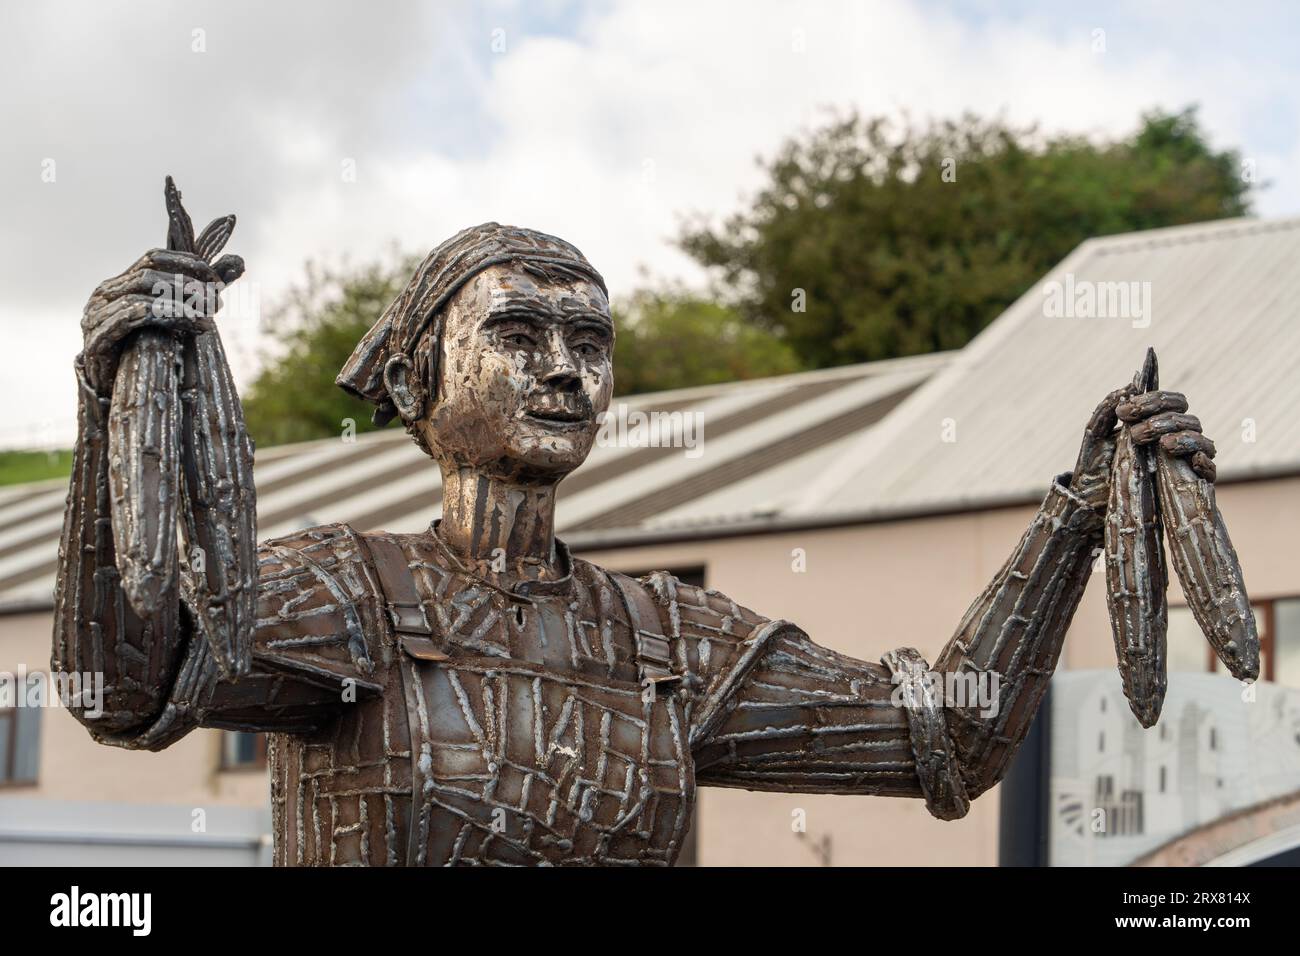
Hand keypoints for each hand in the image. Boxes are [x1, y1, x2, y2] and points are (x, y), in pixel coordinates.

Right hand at [79, 248, 244, 390]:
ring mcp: (97, 315)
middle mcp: (105, 294)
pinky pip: (135, 316)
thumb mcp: (173, 320)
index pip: (153, 258)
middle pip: (150, 274)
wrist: (111, 393)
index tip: (217, 280)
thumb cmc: (144, 354)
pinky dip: (169, 316)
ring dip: (182, 303)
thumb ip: (202, 292)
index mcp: (120, 284)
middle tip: (217, 302)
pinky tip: (195, 325)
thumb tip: (239, 261)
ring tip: (210, 317)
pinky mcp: (97, 338)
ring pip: (143, 292)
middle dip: (188, 285)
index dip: (187, 263)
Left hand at [1069, 385, 1217, 509]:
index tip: (1124, 412)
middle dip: (1163, 420)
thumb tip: (1127, 387)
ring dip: (1183, 437)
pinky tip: (1192, 460)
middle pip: (1186, 418)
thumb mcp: (1096, 439)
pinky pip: (1210, 468)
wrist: (1099, 506)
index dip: (1152, 401)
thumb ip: (1105, 412)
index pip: (1170, 402)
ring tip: (1163, 444)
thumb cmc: (1099, 469)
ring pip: (1200, 439)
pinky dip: (1203, 461)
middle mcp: (1176, 437)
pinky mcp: (1192, 482)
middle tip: (1135, 433)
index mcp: (1157, 424)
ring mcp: (1187, 459)